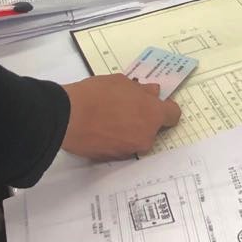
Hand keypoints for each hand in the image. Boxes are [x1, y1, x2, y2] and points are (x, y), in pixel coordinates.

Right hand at [60, 74, 181, 159]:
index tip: (155, 103)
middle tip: (127, 108)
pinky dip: (116, 140)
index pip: (173, 115)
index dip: (166, 108)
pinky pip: (121, 147)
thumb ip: (141, 90)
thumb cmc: (96, 95)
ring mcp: (130, 150)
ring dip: (130, 130)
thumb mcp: (121, 82)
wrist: (68, 117)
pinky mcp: (113, 159)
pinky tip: (102, 130)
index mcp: (152, 115)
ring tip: (110, 118)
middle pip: (153, 129)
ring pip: (137, 139)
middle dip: (144, 120)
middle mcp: (146, 136)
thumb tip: (153, 93)